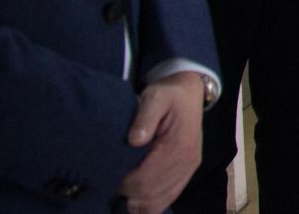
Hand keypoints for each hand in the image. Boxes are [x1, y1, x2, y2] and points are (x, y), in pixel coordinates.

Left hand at [118, 72, 204, 213]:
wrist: (189, 94)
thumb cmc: (168, 96)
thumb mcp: (155, 97)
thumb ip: (146, 117)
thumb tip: (134, 140)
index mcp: (179, 146)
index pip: (146, 179)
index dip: (124, 183)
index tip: (109, 175)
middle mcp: (186, 162)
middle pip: (151, 195)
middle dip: (128, 194)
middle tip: (111, 182)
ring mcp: (188, 170)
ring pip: (158, 202)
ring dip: (137, 202)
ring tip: (121, 191)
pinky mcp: (186, 174)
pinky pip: (167, 199)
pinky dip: (149, 204)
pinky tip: (134, 197)